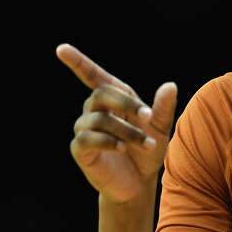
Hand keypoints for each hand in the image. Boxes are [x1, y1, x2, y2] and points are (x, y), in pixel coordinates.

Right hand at [56, 43, 176, 203]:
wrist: (139, 183)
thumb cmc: (148, 151)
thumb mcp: (160, 128)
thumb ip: (163, 108)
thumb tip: (170, 85)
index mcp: (114, 99)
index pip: (93, 76)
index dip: (78, 62)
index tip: (61, 49)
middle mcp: (95, 110)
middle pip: (101, 94)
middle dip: (126, 104)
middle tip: (149, 117)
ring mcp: (85, 130)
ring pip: (99, 119)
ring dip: (127, 130)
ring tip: (147, 144)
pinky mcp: (81, 149)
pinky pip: (87, 138)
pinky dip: (108, 141)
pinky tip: (124, 148)